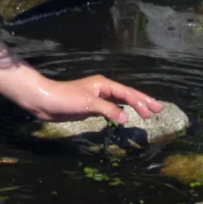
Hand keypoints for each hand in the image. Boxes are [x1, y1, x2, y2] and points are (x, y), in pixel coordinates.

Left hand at [19, 74, 162, 123]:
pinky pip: (110, 109)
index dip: (141, 102)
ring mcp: (96, 98)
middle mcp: (102, 89)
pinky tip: (125, 117)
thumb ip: (109, 110)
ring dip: (132, 107)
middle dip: (142, 101)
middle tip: (158, 109)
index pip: (127, 93)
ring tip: (146, 113)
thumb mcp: (89, 104)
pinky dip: (120, 113)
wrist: (44, 101)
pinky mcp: (90, 107)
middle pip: (126, 95)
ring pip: (119, 102)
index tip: (153, 112)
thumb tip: (127, 118)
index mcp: (103, 84)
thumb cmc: (65, 98)